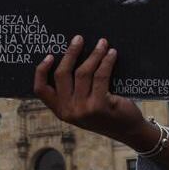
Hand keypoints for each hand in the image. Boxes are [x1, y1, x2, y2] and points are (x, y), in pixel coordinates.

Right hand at [33, 35, 148, 143]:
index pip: (41, 90)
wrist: (128, 130)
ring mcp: (82, 110)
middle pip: (62, 74)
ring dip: (94, 54)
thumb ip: (74, 90)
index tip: (50, 55)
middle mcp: (68, 111)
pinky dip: (106, 61)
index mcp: (60, 111)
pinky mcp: (99, 106)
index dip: (41, 71)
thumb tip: (73, 54)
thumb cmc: (106, 112)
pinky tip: (112, 54)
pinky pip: (100, 76)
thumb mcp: (83, 105)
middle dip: (71, 53)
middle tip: (79, 38)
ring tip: (102, 43)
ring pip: (83, 72)